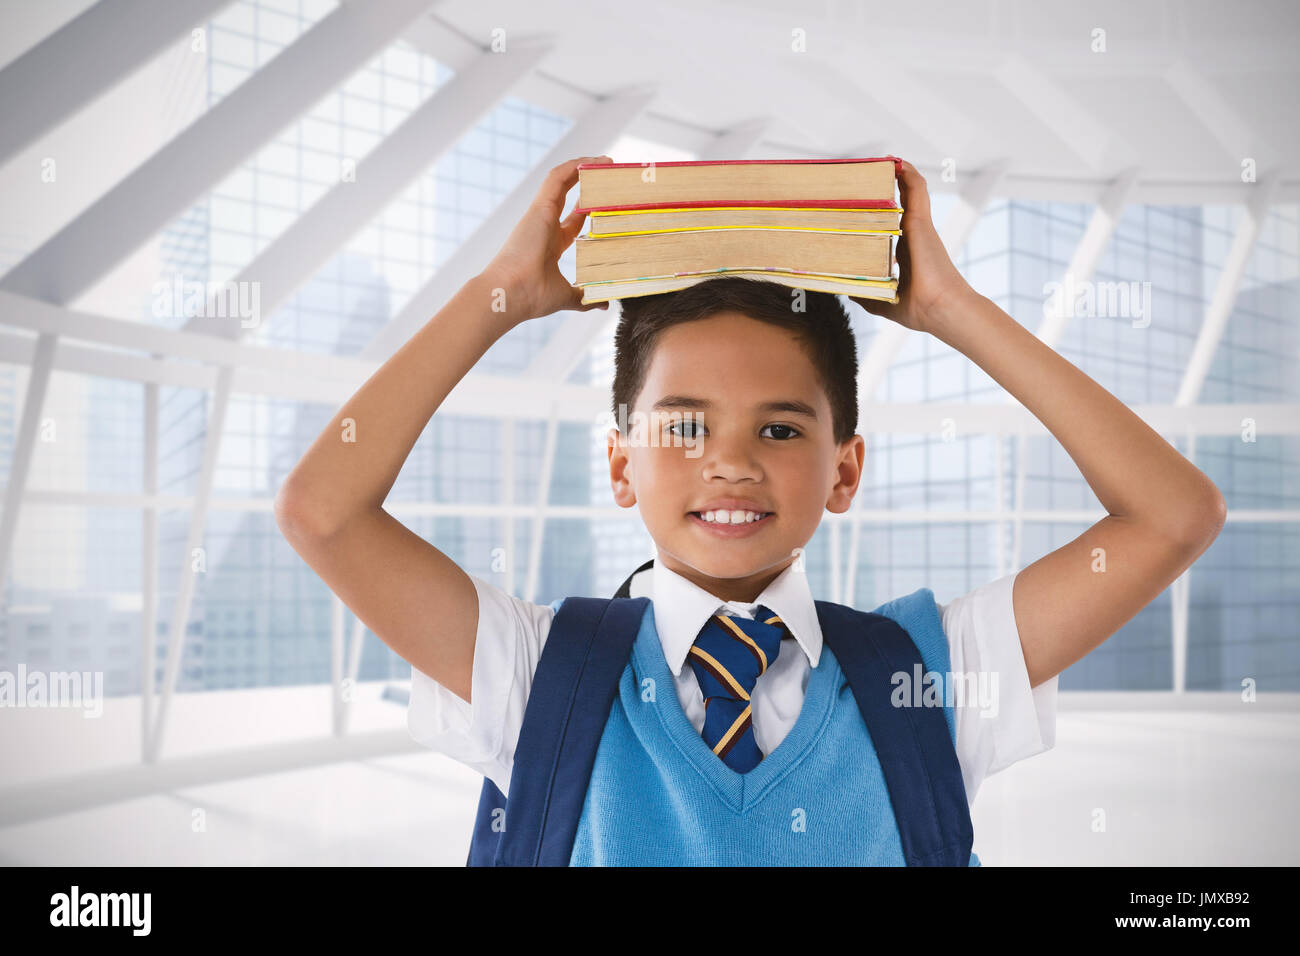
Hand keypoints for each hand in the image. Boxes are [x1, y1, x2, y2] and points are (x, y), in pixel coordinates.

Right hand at [480, 155, 612, 323]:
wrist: (510, 293)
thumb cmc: (532, 296)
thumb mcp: (566, 295)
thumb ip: (584, 297)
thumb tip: (602, 303)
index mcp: (550, 244)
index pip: (573, 220)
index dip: (589, 210)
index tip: (607, 204)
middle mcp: (544, 225)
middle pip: (568, 196)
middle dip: (589, 183)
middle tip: (611, 175)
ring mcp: (540, 213)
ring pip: (562, 180)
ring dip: (584, 167)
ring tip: (607, 161)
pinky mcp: (540, 207)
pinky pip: (557, 176)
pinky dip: (575, 165)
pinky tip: (594, 160)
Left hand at [849, 159, 976, 333]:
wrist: (940, 309)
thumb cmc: (919, 309)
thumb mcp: (882, 300)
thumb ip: (866, 294)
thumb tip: (847, 290)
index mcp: (904, 252)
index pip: (890, 224)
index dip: (878, 211)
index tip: (861, 202)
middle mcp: (911, 236)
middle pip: (897, 203)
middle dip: (883, 188)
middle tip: (864, 176)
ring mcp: (918, 227)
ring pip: (909, 192)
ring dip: (895, 175)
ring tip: (880, 161)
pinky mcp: (921, 222)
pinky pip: (917, 190)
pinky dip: (909, 174)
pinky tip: (897, 162)